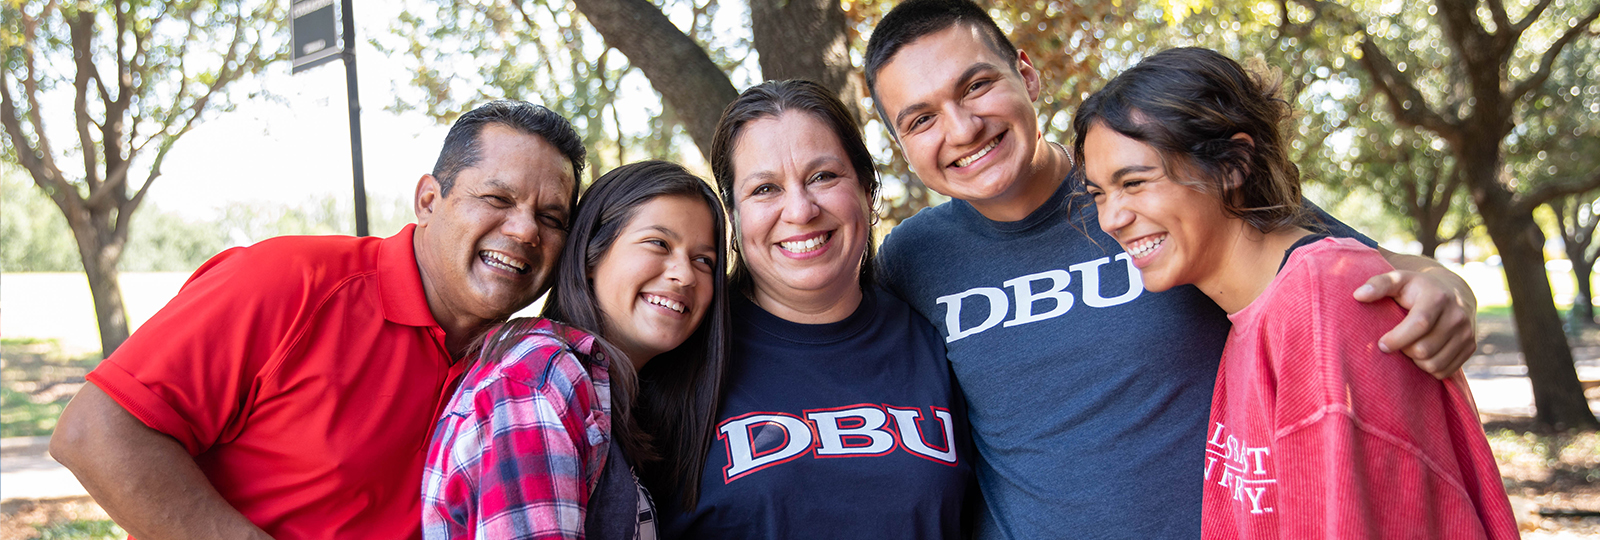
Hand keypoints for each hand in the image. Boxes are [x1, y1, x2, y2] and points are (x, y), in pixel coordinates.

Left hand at [1353, 269, 1476, 377]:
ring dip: (1416, 362)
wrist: (1453, 292)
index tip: (1382, 344)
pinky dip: (1430, 368)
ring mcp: (1467, 332)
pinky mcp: (1471, 346)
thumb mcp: (1398, 279)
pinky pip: (1446, 371)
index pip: (1419, 324)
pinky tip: (1423, 354)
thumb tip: (1358, 295)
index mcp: (1437, 298)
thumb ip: (1378, 284)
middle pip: (1424, 349)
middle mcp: (1457, 315)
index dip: (1398, 338)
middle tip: (1397, 343)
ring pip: (1435, 364)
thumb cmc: (1416, 288)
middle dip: (1405, 351)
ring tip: (1409, 347)